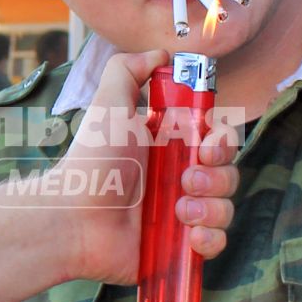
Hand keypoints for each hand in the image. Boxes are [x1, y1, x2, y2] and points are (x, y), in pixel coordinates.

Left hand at [28, 49, 239, 285]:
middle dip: (217, 175)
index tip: (205, 144)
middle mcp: (178, 179)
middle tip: (187, 179)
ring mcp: (180, 215)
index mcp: (170, 147)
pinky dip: (210, 239)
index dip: (222, 142)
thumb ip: (129, 70)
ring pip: (226, 209)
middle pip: (228, 173)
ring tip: (179, 210)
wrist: (72, 215)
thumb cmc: (92, 159)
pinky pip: (215, 244)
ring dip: (212, 207)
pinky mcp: (177, 249)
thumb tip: (161, 52)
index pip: (218, 141)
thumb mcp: (109, 103)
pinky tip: (188, 235)